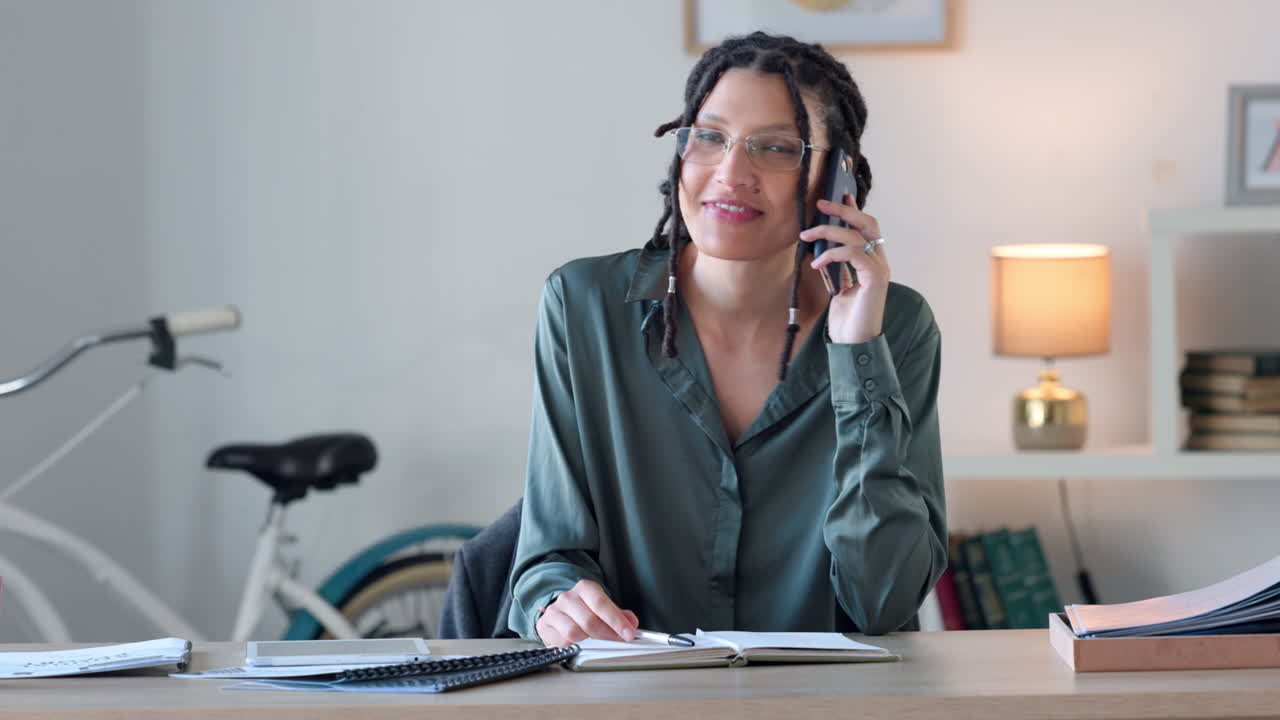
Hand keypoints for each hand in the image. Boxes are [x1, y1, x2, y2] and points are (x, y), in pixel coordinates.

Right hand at [535, 579, 638, 646]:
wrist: (558, 615)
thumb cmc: (583, 612)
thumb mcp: (603, 610)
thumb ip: (619, 615)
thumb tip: (632, 622)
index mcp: (585, 588)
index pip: (601, 603)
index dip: (617, 620)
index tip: (629, 634)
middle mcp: (569, 596)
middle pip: (590, 620)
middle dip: (607, 634)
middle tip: (617, 640)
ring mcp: (555, 610)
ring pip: (575, 631)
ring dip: (588, 639)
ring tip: (593, 639)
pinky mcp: (545, 624)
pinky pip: (563, 640)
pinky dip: (574, 644)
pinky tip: (578, 641)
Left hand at [798, 194, 889, 343]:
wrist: (854, 344)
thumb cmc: (847, 320)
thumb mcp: (839, 288)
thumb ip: (838, 269)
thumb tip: (823, 252)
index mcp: (872, 262)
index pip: (866, 228)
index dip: (853, 209)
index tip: (839, 195)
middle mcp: (879, 262)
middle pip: (866, 223)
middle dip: (843, 209)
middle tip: (820, 203)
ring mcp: (879, 269)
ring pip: (855, 235)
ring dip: (828, 231)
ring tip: (806, 235)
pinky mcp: (875, 278)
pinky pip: (853, 253)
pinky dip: (831, 254)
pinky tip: (816, 262)